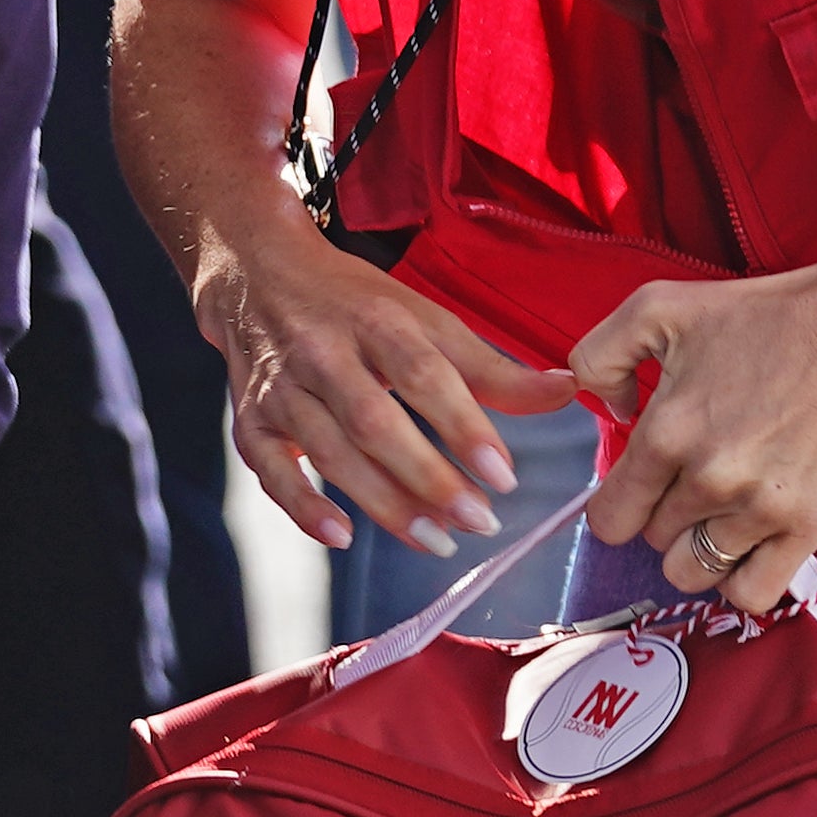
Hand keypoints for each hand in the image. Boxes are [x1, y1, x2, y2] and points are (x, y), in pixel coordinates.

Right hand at [198, 215, 567, 556]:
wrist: (258, 276)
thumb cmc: (355, 303)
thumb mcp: (425, 318)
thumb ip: (491, 367)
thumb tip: (566, 392)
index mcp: (376, 319)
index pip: (424, 374)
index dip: (464, 427)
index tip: (504, 475)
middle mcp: (323, 351)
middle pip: (375, 421)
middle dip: (429, 477)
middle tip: (479, 521)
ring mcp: (283, 388)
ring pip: (331, 452)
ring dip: (384, 504)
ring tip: (437, 541)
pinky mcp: (251, 420)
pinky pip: (270, 471)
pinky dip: (303, 507)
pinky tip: (341, 537)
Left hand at [572, 260, 816, 615]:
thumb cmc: (758, 316)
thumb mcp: (656, 308)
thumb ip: (598, 357)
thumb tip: (605, 413)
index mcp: (667, 432)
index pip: (610, 520)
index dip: (617, 505)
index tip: (641, 484)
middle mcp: (710, 479)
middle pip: (652, 541)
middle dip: (662, 513)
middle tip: (692, 475)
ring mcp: (760, 508)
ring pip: (692, 572)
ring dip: (697, 546)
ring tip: (718, 508)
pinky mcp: (807, 525)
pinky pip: (750, 594)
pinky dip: (738, 578)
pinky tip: (743, 543)